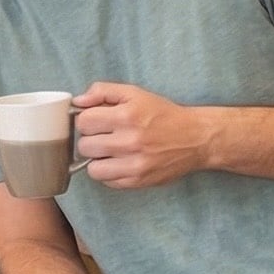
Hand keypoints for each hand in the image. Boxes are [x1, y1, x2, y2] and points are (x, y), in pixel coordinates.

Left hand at [74, 82, 207, 189]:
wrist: (196, 138)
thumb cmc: (162, 115)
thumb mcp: (135, 94)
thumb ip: (103, 92)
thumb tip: (77, 102)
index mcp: (127, 115)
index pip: (83, 122)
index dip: (87, 121)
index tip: (97, 121)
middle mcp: (130, 141)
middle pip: (84, 146)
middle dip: (91, 139)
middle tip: (105, 136)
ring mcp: (134, 164)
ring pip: (92, 168)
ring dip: (97, 159)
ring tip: (110, 151)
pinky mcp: (138, 181)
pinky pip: (107, 181)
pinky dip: (109, 172)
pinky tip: (120, 162)